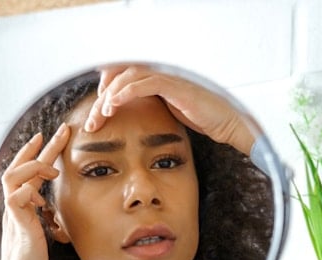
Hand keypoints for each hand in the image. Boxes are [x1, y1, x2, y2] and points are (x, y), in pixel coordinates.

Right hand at [0, 124, 69, 259]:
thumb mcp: (45, 232)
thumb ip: (47, 216)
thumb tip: (56, 206)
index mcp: (22, 207)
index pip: (28, 173)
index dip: (38, 154)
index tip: (51, 138)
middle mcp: (14, 207)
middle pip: (19, 168)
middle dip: (39, 148)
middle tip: (59, 131)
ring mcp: (13, 215)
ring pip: (13, 177)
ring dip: (33, 168)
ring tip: (52, 169)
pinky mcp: (17, 226)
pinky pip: (15, 197)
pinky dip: (28, 190)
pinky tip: (41, 196)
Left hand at [85, 65, 254, 154]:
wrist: (227, 123)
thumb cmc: (203, 120)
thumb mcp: (170, 114)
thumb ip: (152, 109)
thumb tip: (131, 117)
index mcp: (159, 79)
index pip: (125, 75)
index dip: (107, 88)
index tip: (98, 110)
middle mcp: (161, 74)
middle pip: (122, 74)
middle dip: (103, 95)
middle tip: (94, 118)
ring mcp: (168, 78)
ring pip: (129, 76)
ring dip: (111, 95)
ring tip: (102, 114)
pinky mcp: (175, 86)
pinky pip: (144, 84)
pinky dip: (126, 92)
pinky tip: (114, 104)